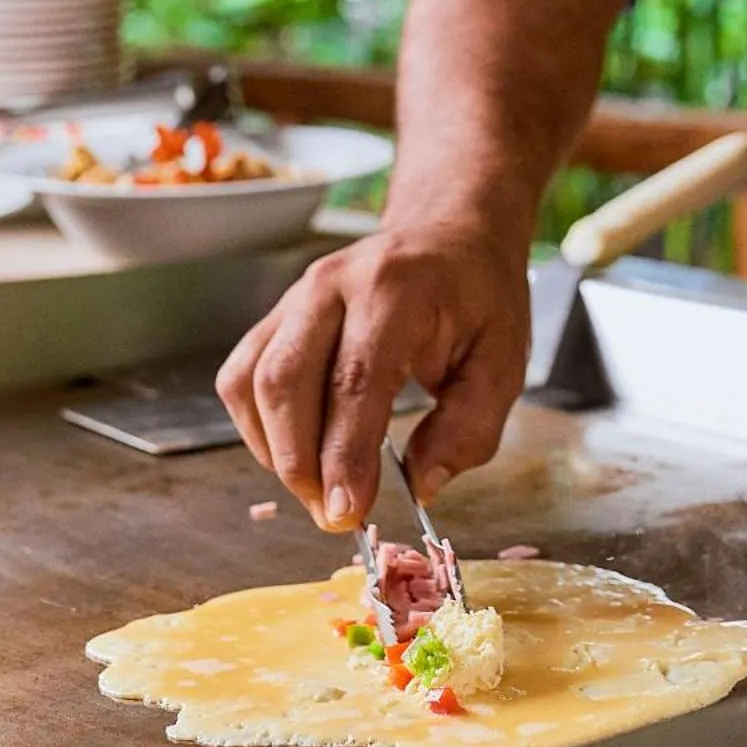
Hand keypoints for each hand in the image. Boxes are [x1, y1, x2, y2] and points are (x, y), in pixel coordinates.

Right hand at [215, 219, 530, 530]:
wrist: (449, 232)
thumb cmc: (478, 297)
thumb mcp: (503, 360)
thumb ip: (470, 427)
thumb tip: (422, 485)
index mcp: (396, 289)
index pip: (355, 381)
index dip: (344, 454)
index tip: (347, 513)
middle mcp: (333, 284)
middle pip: (286, 381)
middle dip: (300, 463)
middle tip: (333, 514)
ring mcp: (296, 295)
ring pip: (252, 380)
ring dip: (274, 449)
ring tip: (318, 487)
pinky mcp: (276, 314)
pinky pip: (242, 375)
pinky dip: (258, 426)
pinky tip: (296, 450)